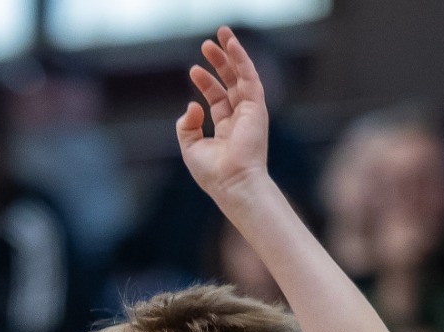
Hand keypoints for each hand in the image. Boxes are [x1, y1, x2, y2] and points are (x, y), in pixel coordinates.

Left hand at [178, 28, 273, 201]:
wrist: (232, 183)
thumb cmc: (213, 173)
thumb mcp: (190, 147)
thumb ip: (187, 126)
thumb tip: (192, 105)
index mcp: (227, 128)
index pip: (218, 98)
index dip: (206, 82)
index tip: (193, 69)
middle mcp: (241, 118)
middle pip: (231, 83)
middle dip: (220, 62)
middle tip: (207, 44)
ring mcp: (250, 112)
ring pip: (242, 76)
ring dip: (232, 55)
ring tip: (220, 35)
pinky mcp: (257, 108)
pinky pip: (250, 78)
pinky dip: (242, 60)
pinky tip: (232, 45)